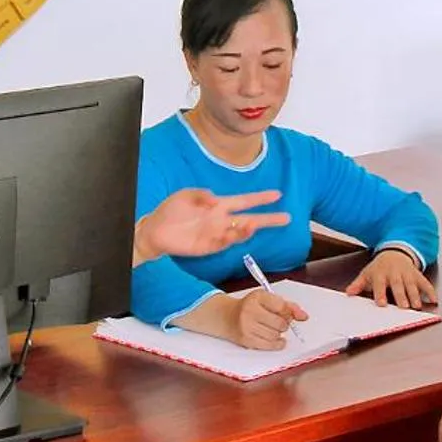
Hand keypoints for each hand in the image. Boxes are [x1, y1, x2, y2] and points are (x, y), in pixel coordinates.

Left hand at [135, 188, 289, 262]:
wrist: (155, 230)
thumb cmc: (171, 211)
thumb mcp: (186, 195)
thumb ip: (202, 195)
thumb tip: (215, 199)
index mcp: (219, 205)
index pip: (245, 201)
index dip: (260, 198)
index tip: (277, 195)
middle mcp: (221, 220)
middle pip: (250, 219)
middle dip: (268, 219)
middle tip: (286, 218)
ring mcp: (216, 234)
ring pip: (238, 233)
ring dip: (248, 229)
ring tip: (254, 224)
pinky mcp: (208, 246)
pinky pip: (223, 243)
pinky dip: (230, 239)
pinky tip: (233, 234)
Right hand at [229, 288, 307, 349]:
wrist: (226, 316)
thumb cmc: (250, 307)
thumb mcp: (267, 299)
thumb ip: (288, 306)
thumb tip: (304, 316)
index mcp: (257, 297)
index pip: (281, 306)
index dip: (289, 312)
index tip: (288, 314)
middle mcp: (250, 310)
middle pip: (280, 323)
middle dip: (284, 324)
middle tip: (279, 321)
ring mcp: (247, 326)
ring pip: (276, 335)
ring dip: (279, 334)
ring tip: (272, 328)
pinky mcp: (246, 340)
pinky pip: (269, 345)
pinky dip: (277, 343)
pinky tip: (275, 339)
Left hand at [346, 248, 436, 308]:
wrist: (394, 252)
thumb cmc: (379, 267)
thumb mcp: (367, 273)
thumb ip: (358, 284)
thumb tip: (348, 293)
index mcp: (381, 274)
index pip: (380, 284)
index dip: (380, 294)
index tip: (381, 304)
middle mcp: (395, 273)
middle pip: (398, 285)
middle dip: (401, 296)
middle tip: (404, 307)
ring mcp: (407, 273)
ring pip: (412, 285)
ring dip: (415, 295)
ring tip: (417, 306)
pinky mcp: (417, 274)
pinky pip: (425, 282)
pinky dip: (430, 291)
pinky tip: (433, 300)